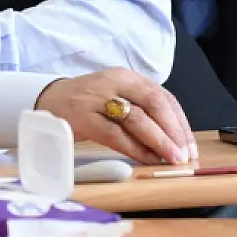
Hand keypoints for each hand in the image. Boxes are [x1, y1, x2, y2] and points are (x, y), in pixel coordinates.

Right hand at [34, 68, 196, 164]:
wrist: (46, 100)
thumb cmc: (88, 104)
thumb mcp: (115, 97)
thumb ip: (141, 111)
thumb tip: (175, 142)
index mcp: (126, 76)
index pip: (163, 96)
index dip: (180, 123)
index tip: (190, 146)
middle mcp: (113, 82)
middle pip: (154, 103)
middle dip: (174, 131)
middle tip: (184, 155)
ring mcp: (96, 98)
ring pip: (137, 118)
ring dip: (159, 141)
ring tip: (171, 159)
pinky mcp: (82, 117)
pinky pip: (115, 134)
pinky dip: (134, 149)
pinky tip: (145, 159)